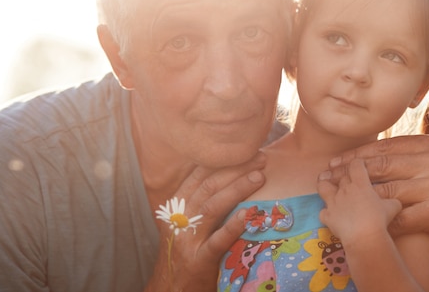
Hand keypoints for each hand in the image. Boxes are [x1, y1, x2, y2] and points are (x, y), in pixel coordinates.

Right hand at [145, 154, 265, 291]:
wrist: (167, 289)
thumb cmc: (184, 252)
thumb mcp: (185, 221)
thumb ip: (200, 200)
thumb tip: (227, 174)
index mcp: (175, 205)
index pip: (200, 175)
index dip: (224, 161)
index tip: (247, 150)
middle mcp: (179, 218)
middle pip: (208, 186)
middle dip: (236, 169)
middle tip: (261, 159)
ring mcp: (187, 240)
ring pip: (212, 207)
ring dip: (238, 189)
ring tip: (260, 177)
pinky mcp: (199, 261)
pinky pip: (217, 241)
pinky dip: (233, 226)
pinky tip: (249, 214)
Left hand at [318, 159, 400, 242]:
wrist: (364, 236)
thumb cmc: (379, 219)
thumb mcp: (392, 207)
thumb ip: (391, 201)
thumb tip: (394, 202)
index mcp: (360, 183)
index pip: (356, 164)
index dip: (357, 163)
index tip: (360, 166)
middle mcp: (344, 189)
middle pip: (341, 177)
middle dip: (345, 179)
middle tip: (350, 184)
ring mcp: (334, 202)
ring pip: (323, 187)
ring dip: (325, 186)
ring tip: (329, 189)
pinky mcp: (327, 216)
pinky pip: (323, 212)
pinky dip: (326, 213)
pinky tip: (331, 216)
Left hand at [319, 135, 428, 291]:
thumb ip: (411, 157)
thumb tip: (371, 152)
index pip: (385, 147)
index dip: (356, 155)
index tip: (335, 163)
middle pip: (381, 165)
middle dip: (349, 172)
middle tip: (326, 178)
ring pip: (386, 190)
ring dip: (358, 198)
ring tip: (337, 201)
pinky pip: (398, 215)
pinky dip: (380, 220)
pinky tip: (363, 223)